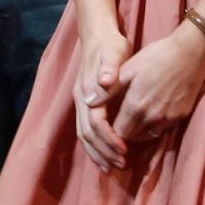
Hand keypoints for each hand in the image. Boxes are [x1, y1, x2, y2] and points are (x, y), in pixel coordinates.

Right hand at [74, 30, 131, 172]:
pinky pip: (86, 131)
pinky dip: (94, 146)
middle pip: (87, 134)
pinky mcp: (86, 105)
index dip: (108, 138)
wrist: (98, 37)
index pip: (95, 123)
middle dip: (103, 151)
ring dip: (97, 153)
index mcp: (87, 91)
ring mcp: (81, 103)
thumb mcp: (113, 53)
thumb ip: (109, 68)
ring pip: (84, 135)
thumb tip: (104, 82)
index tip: (123, 149)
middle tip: (121, 164)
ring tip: (112, 167)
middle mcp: (80, 100)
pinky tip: (105, 155)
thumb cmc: (110, 46)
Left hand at [112, 22, 204, 142]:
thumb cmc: (156, 56)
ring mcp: (168, 119)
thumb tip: (87, 101)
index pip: (118, 133)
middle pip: (132, 137)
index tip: (109, 124)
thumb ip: (108, 89)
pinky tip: (153, 112)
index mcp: (136, 106)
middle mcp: (152, 118)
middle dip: (124, 133)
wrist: (190, 53)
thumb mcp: (129, 69)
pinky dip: (155, 125)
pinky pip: (163, 129)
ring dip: (139, 130)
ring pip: (148, 135)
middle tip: (121, 121)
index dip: (111, 131)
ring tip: (135, 118)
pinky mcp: (180, 117)